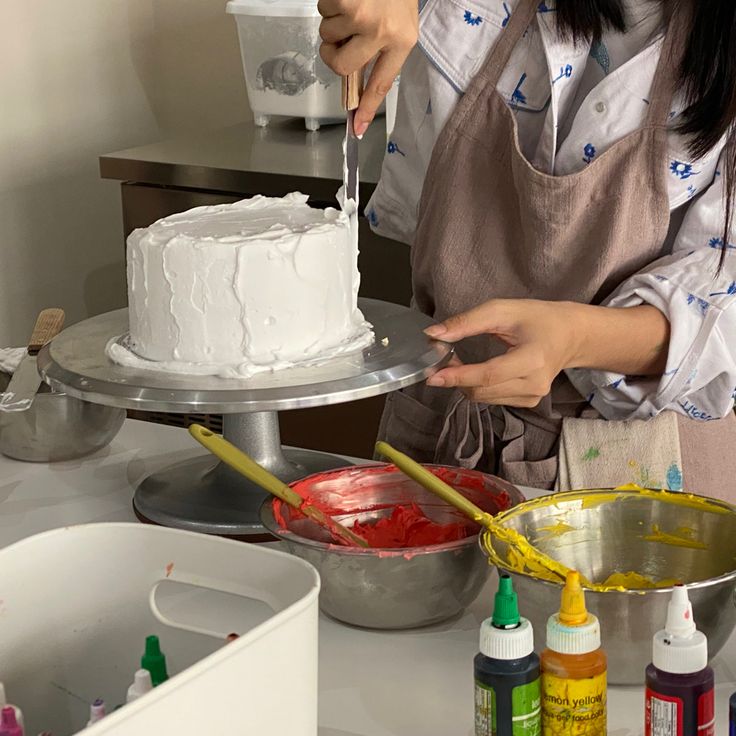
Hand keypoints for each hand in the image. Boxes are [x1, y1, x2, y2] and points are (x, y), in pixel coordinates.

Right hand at [318, 0, 417, 136]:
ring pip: (327, 35)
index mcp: (402, 41)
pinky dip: (329, 2)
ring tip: (352, 3)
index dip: (367, 107)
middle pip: (341, 65)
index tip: (357, 127)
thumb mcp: (398, 22)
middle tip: (340, 38)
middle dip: (331, 53)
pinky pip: (322, 11)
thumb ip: (379, 52)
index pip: (381, 83)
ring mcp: (362, 15)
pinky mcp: (344, 0)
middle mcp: (383, 32)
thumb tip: (354, 82)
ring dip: (333, 20)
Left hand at [424, 299, 669, 407]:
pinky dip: (477, 387)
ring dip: (464, 383)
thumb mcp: (502, 310)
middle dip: (456, 378)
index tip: (431, 375)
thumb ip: (466, 322)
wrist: (571, 335)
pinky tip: (476, 372)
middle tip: (442, 358)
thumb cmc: (537, 318)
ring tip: (457, 363)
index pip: (488, 375)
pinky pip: (492, 399)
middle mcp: (534, 384)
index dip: (457, 376)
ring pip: (483, 398)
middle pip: (481, 390)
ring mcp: (533, 397)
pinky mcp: (528, 402)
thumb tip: (433, 334)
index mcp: (532, 359)